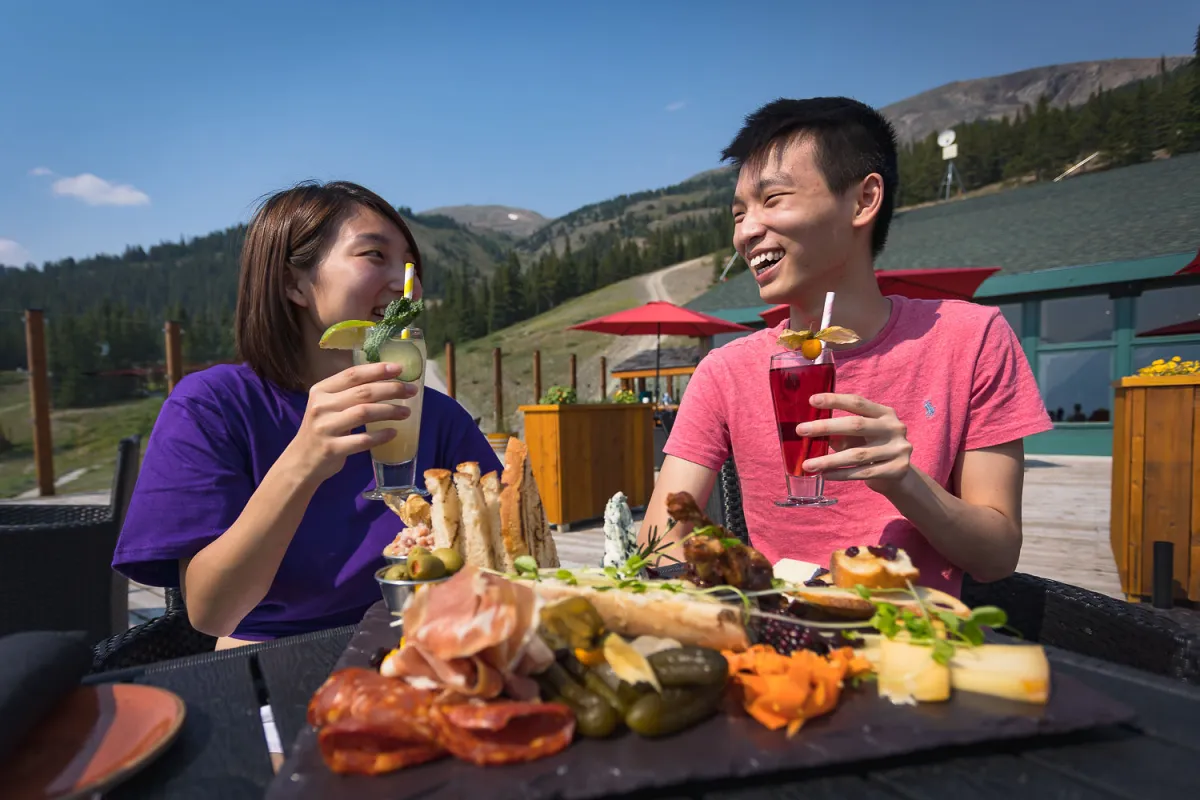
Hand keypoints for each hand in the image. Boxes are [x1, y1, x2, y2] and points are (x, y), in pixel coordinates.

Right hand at [284, 362, 418, 483]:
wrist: (302, 461)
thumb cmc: (323, 428)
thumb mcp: (328, 405)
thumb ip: (349, 393)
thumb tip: (387, 379)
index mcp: (321, 390)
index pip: (352, 374)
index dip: (377, 370)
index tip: (400, 368)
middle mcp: (321, 406)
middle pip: (363, 392)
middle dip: (391, 389)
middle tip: (411, 391)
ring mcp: (325, 428)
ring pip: (364, 413)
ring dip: (390, 411)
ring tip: (406, 412)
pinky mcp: (332, 448)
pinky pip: (362, 440)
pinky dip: (380, 436)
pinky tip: (393, 433)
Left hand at [796, 393, 912, 493]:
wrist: (900, 476)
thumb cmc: (872, 449)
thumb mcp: (859, 437)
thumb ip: (840, 432)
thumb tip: (811, 431)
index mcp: (884, 413)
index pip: (857, 402)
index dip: (834, 400)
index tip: (811, 400)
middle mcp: (894, 427)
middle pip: (856, 425)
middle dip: (825, 427)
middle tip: (801, 430)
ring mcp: (898, 449)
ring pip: (857, 454)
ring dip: (829, 460)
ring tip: (807, 465)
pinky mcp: (897, 469)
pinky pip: (862, 472)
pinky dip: (841, 474)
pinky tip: (825, 475)